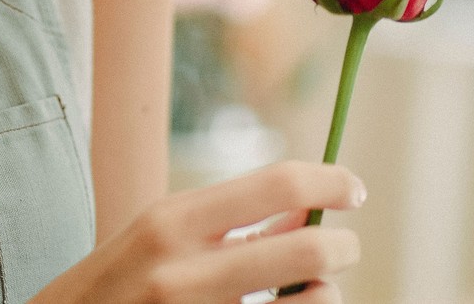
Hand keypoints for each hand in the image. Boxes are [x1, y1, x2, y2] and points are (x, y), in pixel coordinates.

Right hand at [32, 161, 363, 302]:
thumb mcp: (162, 236)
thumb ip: (232, 223)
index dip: (329, 182)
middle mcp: (185, 270)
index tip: (354, 190)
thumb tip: (306, 209)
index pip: (277, 184)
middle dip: (342, 246)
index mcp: (173, 220)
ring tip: (314, 288)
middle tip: (345, 246)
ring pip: (309, 303)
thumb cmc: (119, 283)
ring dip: (326, 292)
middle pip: (306, 247)